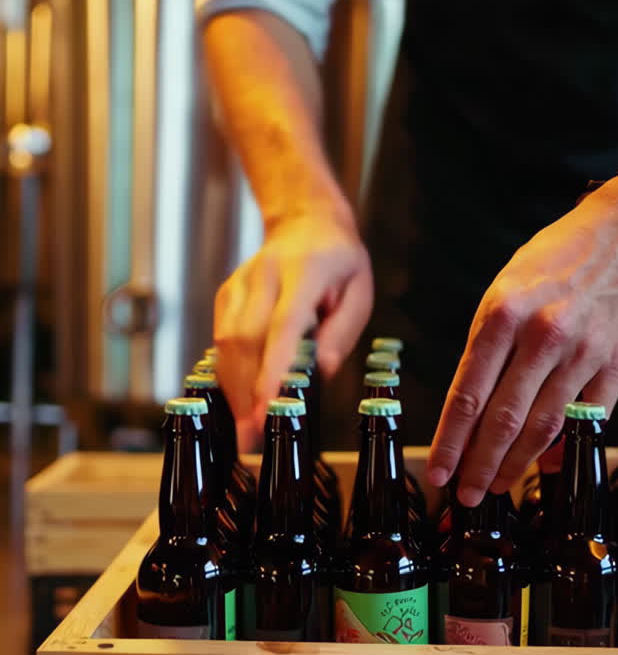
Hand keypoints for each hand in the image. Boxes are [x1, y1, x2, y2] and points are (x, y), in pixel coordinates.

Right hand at [214, 210, 372, 427]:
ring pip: (226, 341)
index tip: (268, 404)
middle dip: (246, 390)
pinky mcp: (226, 295)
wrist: (304, 220)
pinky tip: (237, 399)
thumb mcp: (360, 291)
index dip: (274, 367)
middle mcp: (265, 274)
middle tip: (252, 434)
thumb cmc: (339, 260)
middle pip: (245, 338)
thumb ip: (343, 332)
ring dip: (232, 387)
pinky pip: (220, 338)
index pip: (284, 324)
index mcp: (305, 271)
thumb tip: (321, 372)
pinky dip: (227, 372)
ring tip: (243, 427)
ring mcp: (240, 283)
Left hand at [428, 175, 617, 503]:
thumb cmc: (553, 263)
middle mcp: (543, 335)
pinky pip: (587, 420)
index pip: (467, 394)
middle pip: (503, 420)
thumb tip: (472, 411)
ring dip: (516, 464)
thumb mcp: (502, 291)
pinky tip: (544, 465)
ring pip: (544, 427)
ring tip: (497, 486)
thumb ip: (486, 348)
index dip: (451, 441)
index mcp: (503, 315)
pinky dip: (563, 447)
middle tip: (466, 494)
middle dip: (479, 464)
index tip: (439, 470)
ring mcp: (584, 352)